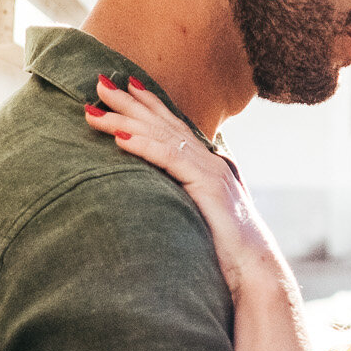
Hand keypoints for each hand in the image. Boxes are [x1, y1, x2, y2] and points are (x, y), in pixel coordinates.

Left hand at [84, 77, 285, 298]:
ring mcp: (210, 170)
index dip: (149, 104)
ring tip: (95, 107)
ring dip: (125, 119)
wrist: (255, 269)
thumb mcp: (204, 217)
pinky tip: (120, 137)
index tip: (125, 86)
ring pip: (161, 135)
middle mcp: (210, 160)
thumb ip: (190, 198)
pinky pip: (169, 159)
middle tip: (99, 81)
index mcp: (209, 165)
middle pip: (163, 122)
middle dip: (130, 101)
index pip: (174, 126)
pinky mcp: (207, 185)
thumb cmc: (229, 251)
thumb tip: (172, 195)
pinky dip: (143, 145)